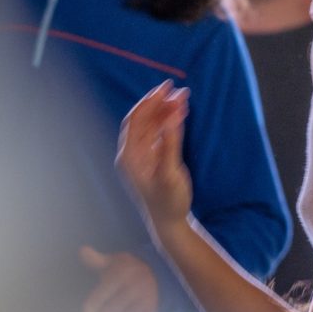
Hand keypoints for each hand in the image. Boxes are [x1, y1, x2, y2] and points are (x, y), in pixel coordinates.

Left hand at [78, 247, 158, 311]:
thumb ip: (96, 259)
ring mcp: (146, 302)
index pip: (110, 287)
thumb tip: (82, 250)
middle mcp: (137, 287)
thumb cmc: (128, 268)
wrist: (158, 274)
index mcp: (125, 272)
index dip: (98, 299)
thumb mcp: (113, 260)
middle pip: (116, 307)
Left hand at [116, 80, 192, 229]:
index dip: (149, 102)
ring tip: (183, 97)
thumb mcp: (169, 173)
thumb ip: (170, 144)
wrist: (169, 223)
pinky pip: (159, 133)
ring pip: (152, 125)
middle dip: (159, 103)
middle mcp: (132, 154)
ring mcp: (142, 156)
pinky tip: (180, 112)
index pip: (135, 120)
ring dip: (166, 110)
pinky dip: (169, 121)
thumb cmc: (168, 202)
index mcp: (129, 156)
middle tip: (176, 88)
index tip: (165, 89)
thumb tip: (173, 116)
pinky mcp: (153, 159)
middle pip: (144, 119)